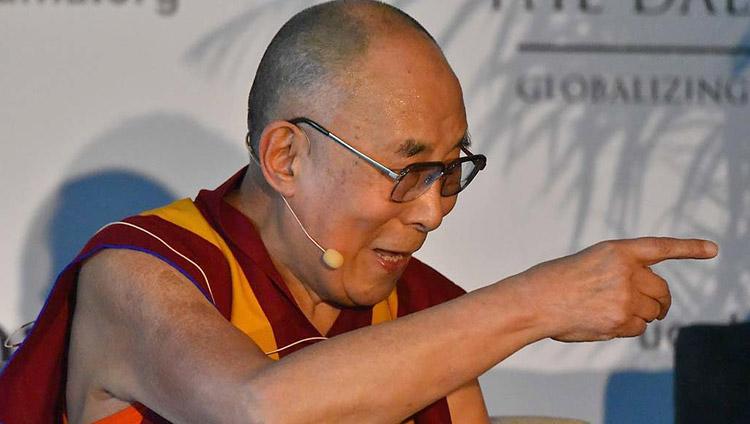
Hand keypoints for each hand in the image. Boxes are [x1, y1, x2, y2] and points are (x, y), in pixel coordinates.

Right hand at [519, 237, 718, 341]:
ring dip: (638, 316)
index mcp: (617, 251)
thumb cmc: (555, 282)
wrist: (534, 301)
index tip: (713, 249)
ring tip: (607, 312)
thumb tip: (644, 307)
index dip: (688, 248)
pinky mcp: (620, 320)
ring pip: (651, 312)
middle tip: (651, 308)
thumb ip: (619, 274)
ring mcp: (625, 296)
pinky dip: (627, 328)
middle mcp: (626, 271)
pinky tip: (603, 322)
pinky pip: (639, 328)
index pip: (660, 247)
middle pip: (662, 290)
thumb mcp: (590, 264)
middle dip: (659, 301)